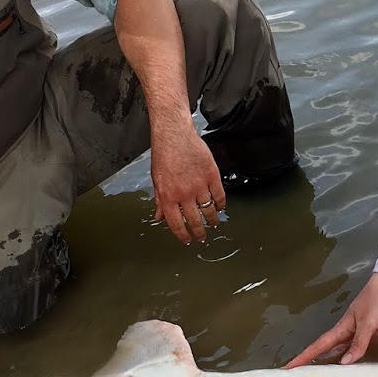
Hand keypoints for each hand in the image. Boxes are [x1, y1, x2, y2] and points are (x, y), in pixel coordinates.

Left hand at [150, 118, 225, 244]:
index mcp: (168, 197)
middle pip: (195, 221)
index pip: (176, 224)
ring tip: (214, 223)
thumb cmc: (164, 156)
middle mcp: (184, 194)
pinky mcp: (211, 175)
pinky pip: (219, 195)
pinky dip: (221, 204)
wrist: (174, 135)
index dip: (183, 236)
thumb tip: (159, 217)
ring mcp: (199, 185)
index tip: (187, 241)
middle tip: (202, 237)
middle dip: (200, 233)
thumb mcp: (156, 181)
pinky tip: (220, 207)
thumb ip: (159, 201)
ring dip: (212, 220)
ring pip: (209, 210)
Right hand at [287, 273, 377, 367]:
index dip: (304, 357)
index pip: (319, 346)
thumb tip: (344, 363)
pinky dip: (367, 364)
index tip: (289, 368)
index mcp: (343, 329)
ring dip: (345, 369)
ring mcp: (365, 337)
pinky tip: (366, 375)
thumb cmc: (377, 300)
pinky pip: (370, 354)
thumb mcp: (367, 321)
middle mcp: (351, 335)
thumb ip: (358, 342)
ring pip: (351, 357)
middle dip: (321, 366)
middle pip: (333, 354)